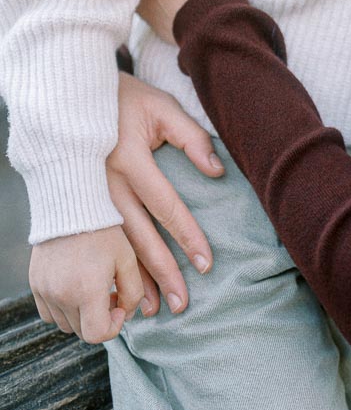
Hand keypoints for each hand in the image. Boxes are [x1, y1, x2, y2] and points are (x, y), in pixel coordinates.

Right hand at [30, 225, 143, 342]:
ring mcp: (45, 291)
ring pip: (65, 324)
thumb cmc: (103, 230)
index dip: (113, 327)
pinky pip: (48, 313)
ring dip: (82, 316)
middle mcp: (62, 295)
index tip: (119, 307)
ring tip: (93, 290)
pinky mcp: (36, 285)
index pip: (97, 334)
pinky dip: (63, 309)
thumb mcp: (128, 259)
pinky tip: (76, 288)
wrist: (72, 207)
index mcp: (87, 290)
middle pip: (82, 331)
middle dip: (100, 319)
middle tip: (110, 294)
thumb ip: (133, 292)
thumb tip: (127, 314)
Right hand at [107, 71, 224, 315]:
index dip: (187, 235)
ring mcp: (91, 197)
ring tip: (155, 309)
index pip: (166, 206)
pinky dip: (113, 269)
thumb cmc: (126, 100)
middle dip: (163, 271)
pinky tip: (124, 291)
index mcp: (130, 160)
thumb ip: (191, 136)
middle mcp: (107, 184)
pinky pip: (101, 244)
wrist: (74, 100)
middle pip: (139, 237)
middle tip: (182, 302)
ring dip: (135, 279)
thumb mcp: (161, 107)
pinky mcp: (83, 203)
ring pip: (117, 247)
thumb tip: (217, 170)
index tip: (206, 263)